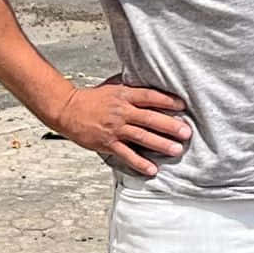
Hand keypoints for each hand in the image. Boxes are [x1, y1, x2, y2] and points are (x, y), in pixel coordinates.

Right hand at [52, 76, 191, 176]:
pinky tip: (152, 169)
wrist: (67, 109)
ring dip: (160, 144)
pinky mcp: (107, 143)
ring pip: (141, 137)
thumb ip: (134, 88)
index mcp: (125, 95)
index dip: (167, 101)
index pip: (150, 97)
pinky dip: (139, 162)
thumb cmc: (93, 98)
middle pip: (149, 118)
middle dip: (170, 126)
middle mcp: (121, 112)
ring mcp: (114, 129)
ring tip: (176, 150)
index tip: (183, 106)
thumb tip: (155, 84)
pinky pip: (126, 154)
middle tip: (187, 132)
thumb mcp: (115, 87)